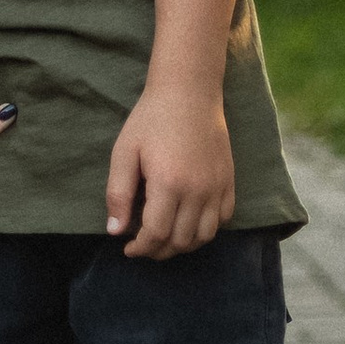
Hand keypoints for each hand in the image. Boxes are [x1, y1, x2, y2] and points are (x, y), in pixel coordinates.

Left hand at [105, 82, 235, 258]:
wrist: (189, 93)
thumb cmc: (151, 119)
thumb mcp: (124, 152)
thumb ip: (118, 194)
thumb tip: (115, 232)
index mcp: (168, 184)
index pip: (156, 234)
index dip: (141, 248)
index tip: (128, 249)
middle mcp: (197, 191)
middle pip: (181, 241)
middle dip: (159, 251)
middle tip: (143, 246)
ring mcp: (217, 187)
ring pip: (205, 236)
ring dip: (183, 245)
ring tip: (165, 240)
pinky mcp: (229, 181)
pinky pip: (223, 219)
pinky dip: (206, 230)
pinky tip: (189, 223)